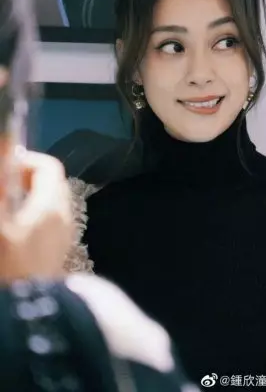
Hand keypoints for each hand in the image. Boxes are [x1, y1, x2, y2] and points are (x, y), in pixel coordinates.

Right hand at [0, 150, 72, 282]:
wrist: (26, 318)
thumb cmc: (7, 266)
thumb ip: (1, 183)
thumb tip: (3, 143)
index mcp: (51, 206)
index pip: (47, 166)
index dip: (21, 159)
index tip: (0, 165)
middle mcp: (62, 218)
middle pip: (48, 184)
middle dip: (20, 179)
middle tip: (0, 187)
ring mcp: (60, 238)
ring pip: (44, 205)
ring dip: (22, 199)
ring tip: (3, 208)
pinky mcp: (52, 257)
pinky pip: (43, 225)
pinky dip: (25, 219)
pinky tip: (8, 235)